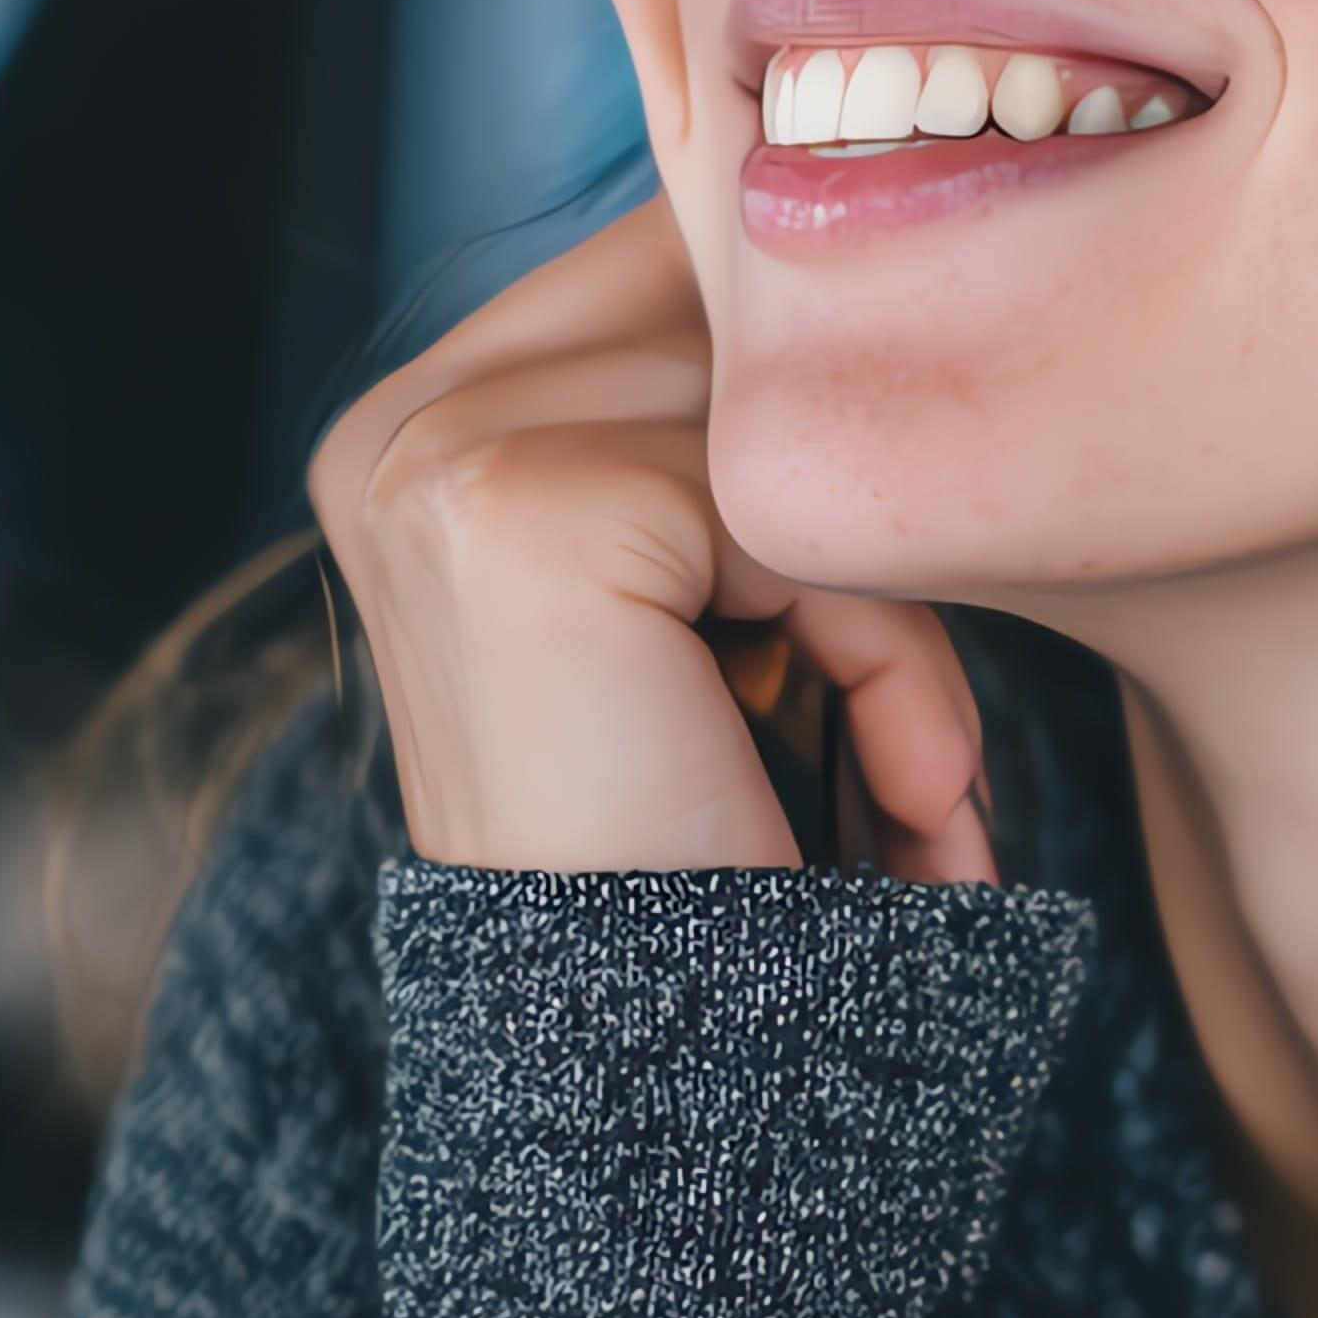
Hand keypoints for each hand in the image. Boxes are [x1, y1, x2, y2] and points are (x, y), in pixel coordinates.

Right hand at [308, 196, 995, 880]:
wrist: (664, 1092)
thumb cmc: (722, 855)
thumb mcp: (732, 602)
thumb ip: (746, 427)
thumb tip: (891, 225)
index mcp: (423, 420)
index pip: (695, 277)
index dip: (840, 421)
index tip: (897, 614)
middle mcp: (396, 424)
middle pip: (751, 336)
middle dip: (871, 526)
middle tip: (922, 739)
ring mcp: (437, 457)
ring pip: (791, 426)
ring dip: (895, 615)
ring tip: (913, 784)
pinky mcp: (521, 511)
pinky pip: (799, 510)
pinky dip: (892, 658)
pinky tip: (899, 803)